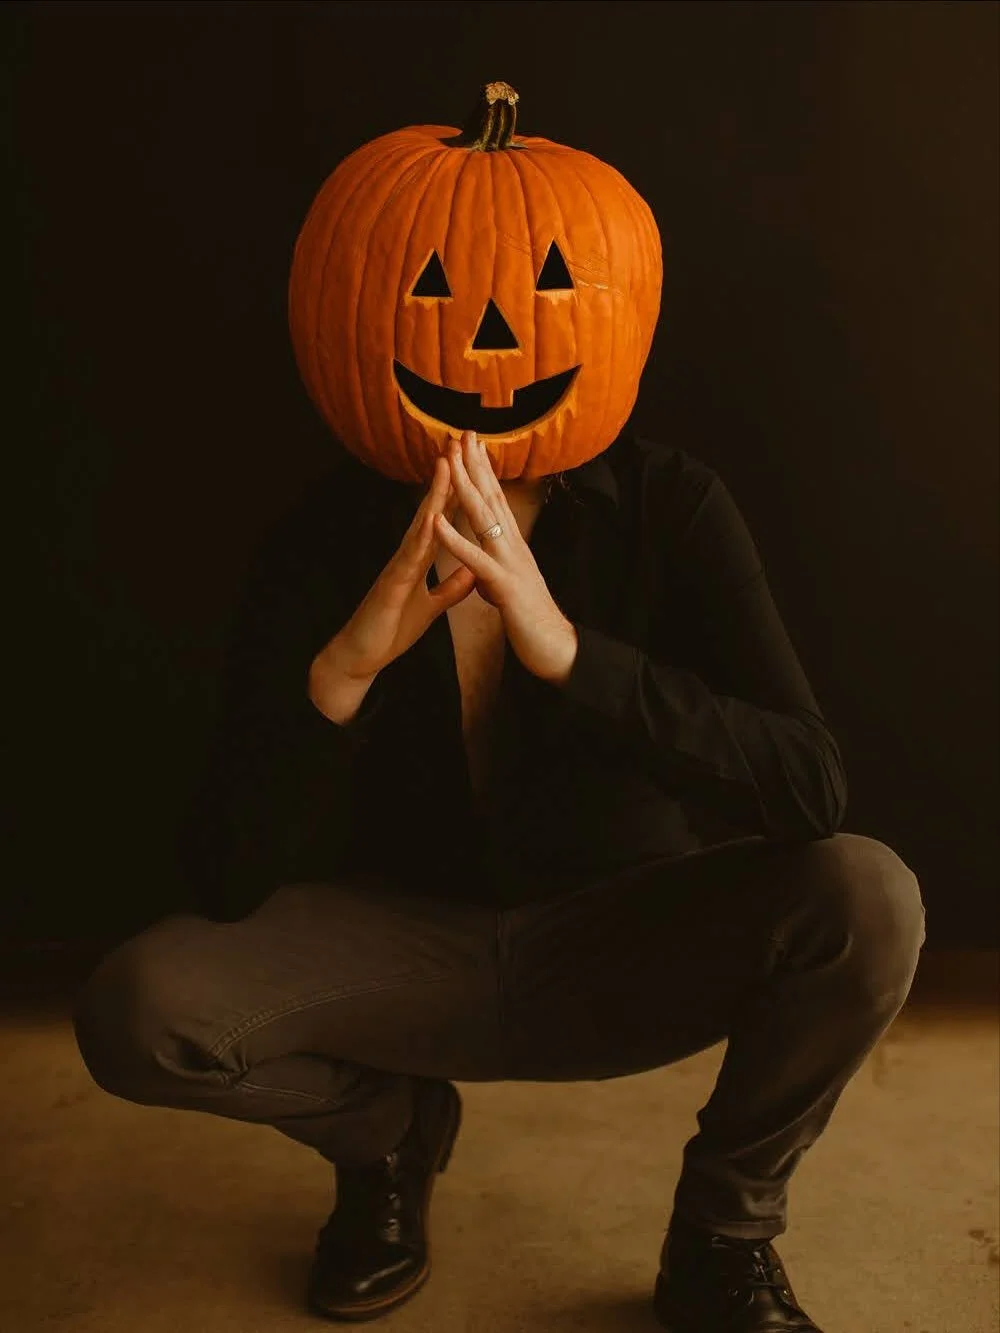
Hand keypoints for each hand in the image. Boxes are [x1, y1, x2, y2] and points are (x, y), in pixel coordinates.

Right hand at [310, 453, 475, 693]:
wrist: (362, 656)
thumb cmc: (391, 630)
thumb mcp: (431, 607)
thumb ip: (450, 588)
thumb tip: (472, 570)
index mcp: (418, 560)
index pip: (441, 520)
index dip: (456, 493)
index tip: (469, 464)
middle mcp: (407, 556)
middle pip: (429, 511)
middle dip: (444, 479)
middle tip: (456, 444)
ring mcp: (397, 568)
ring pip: (419, 526)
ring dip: (433, 496)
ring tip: (446, 465)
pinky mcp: (390, 585)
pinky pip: (408, 558)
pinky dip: (421, 536)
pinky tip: (431, 517)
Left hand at [434, 430, 579, 685]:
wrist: (556, 649)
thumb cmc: (533, 621)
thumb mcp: (511, 588)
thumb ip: (498, 573)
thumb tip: (486, 567)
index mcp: (512, 546)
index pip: (495, 500)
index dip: (482, 471)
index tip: (470, 444)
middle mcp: (514, 546)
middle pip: (491, 498)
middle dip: (474, 464)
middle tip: (461, 431)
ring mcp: (510, 563)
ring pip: (484, 519)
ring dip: (464, 488)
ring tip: (448, 461)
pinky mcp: (505, 586)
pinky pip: (476, 559)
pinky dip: (455, 539)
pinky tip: (438, 520)